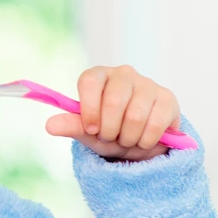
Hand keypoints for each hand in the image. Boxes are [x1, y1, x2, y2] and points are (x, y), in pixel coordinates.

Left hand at [45, 64, 183, 161]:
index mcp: (100, 76)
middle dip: (110, 129)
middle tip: (111, 137)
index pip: (90, 81)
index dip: (89, 109)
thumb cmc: (112, 132)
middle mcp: (124, 74)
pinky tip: (144, 140)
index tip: (92, 129)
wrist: (141, 143)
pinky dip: (146, 140)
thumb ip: (72, 126)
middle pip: (114, 100)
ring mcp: (148, 84)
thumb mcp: (89, 133)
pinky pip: (155, 123)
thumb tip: (49, 125)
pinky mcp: (167, 99)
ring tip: (127, 139)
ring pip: (135, 115)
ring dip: (128, 138)